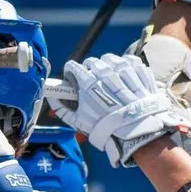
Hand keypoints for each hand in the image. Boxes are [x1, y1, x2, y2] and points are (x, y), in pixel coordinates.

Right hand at [58, 53, 182, 166]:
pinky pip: (130, 60)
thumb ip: (61, 109)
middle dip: (89, 68)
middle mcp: (105, 73)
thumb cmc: (106, 128)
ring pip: (111, 59)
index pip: (73, 66)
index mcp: (88, 82)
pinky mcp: (139, 72)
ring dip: (108, 65)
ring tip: (110, 76)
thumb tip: (51, 98)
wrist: (136, 132)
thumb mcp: (79, 121)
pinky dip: (127, 64)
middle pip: (92, 61)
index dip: (71, 72)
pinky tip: (125, 73)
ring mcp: (123, 71)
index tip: (73, 78)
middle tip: (92, 79)